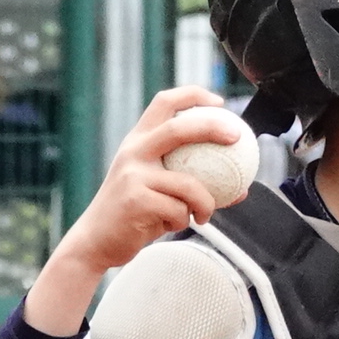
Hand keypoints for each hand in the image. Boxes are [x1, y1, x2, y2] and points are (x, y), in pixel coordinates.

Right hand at [23, 86, 243, 335]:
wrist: (96, 242)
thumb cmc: (134, 215)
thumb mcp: (159, 189)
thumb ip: (190, 180)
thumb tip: (242, 186)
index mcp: (138, 141)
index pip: (164, 103)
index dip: (193, 96)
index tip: (219, 103)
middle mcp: (133, 152)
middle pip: (178, 129)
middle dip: (211, 127)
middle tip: (237, 137)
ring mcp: (133, 175)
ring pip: (189, 183)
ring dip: (205, 202)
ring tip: (203, 214)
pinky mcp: (136, 200)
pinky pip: (179, 210)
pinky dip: (182, 220)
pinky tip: (171, 224)